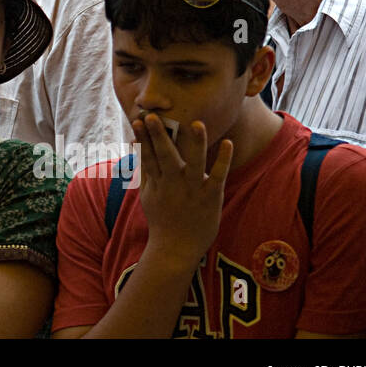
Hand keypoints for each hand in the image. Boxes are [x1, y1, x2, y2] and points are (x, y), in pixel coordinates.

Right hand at [133, 114, 231, 265]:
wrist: (175, 250)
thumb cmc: (162, 220)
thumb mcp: (148, 195)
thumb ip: (145, 171)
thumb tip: (137, 148)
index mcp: (157, 183)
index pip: (148, 156)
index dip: (142, 139)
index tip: (137, 121)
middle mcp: (173, 184)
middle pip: (165, 156)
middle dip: (159, 135)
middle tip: (152, 116)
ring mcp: (192, 190)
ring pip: (193, 163)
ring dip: (195, 143)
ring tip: (196, 123)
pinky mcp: (211, 197)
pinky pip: (217, 176)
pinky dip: (223, 160)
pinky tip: (228, 143)